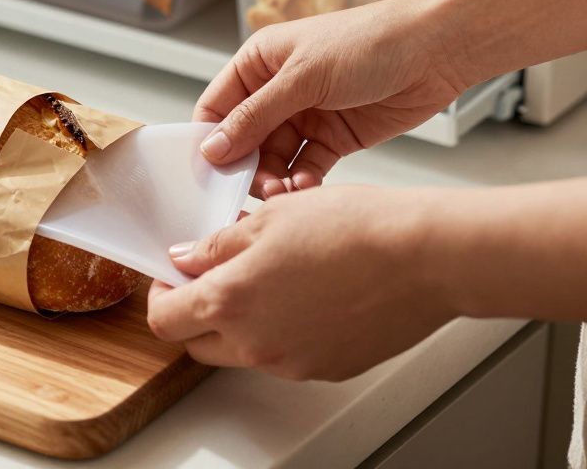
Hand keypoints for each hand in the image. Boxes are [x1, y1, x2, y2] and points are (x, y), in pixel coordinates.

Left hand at [145, 185, 455, 380]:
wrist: (426, 256)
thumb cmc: (355, 228)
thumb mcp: (269, 217)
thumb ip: (217, 245)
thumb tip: (186, 257)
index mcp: (230, 301)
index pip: (164, 318)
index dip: (161, 294)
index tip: (172, 275)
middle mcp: (256, 343)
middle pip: (196, 343)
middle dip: (194, 312)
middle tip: (214, 276)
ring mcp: (292, 363)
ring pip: (241, 351)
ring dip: (240, 322)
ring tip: (271, 277)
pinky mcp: (327, 368)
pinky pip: (286, 355)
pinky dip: (282, 330)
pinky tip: (307, 293)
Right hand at [196, 0, 468, 198]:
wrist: (438, 49)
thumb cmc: (372, 40)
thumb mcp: (303, 78)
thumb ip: (255, 116)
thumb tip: (213, 147)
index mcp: (258, 63)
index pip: (217, 108)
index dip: (210, 141)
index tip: (210, 173)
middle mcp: (278, 90)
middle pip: (244, 141)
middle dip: (246, 167)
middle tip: (254, 189)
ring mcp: (307, 115)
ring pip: (275, 159)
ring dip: (276, 178)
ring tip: (285, 191)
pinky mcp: (335, 137)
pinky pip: (306, 167)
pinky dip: (303, 181)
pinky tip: (307, 188)